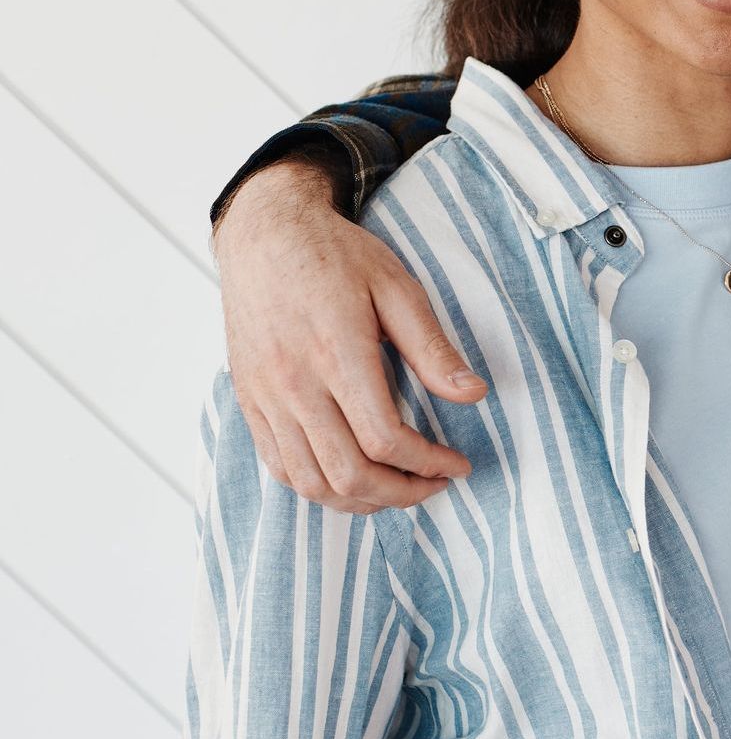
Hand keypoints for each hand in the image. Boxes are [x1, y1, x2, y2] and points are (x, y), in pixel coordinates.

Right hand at [212, 157, 488, 512]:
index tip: (457, 464)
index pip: (384, 438)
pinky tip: (351, 479)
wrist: (265, 236)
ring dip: (360, 501)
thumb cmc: (336, 256)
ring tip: (399, 490)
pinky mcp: (249, 404)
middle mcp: (295, 385)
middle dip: (401, 493)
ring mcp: (266, 399)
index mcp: (338, 353)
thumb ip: (432, 347)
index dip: (428, 463)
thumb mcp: (396, 287)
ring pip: (310, 483)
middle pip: (348, 474)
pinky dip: (318, 488)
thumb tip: (474, 394)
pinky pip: (280, 468)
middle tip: (435, 485)